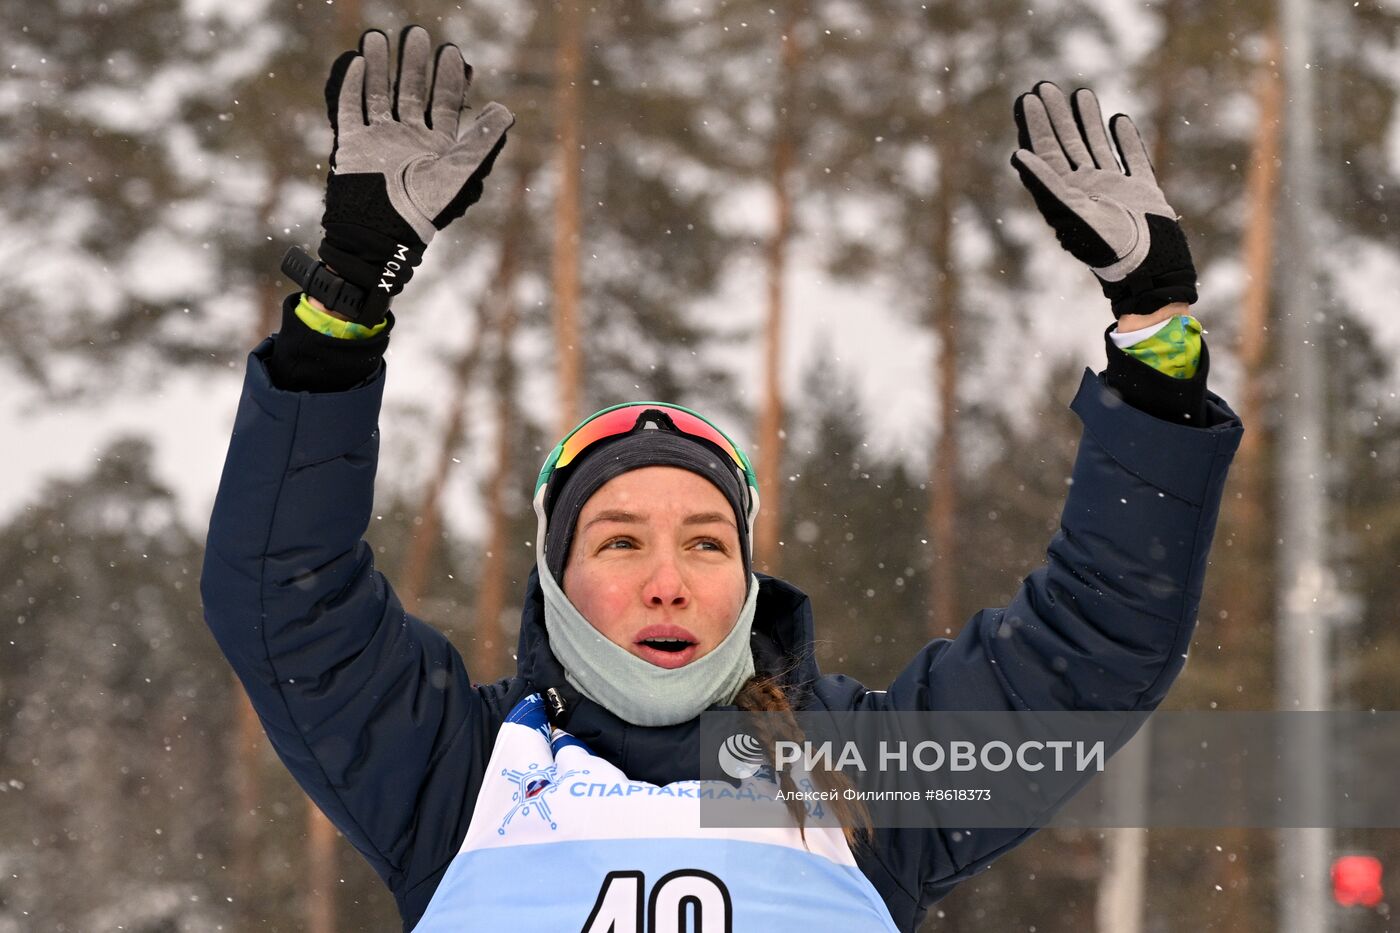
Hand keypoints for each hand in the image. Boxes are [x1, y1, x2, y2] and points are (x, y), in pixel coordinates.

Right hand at [316, 25, 515, 323]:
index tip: (451, 50)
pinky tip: (358, 61)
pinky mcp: (352, 145)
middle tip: (416, 34)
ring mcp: (379, 140)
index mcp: (436, 145)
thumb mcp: (459, 172)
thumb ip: (482, 141)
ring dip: (380, 66)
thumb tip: (506, 110)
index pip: (444, 103)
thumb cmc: (424, 206)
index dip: (449, 77)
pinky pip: (351, 108)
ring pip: (379, 93)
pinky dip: (353, 86)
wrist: (381, 230)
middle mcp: (408, 139)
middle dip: (414, 64)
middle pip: (412, 91)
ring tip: (379, 36)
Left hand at [1010, 81, 1196, 318]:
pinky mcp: (1140, 189)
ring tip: (1081, 94)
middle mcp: (1085, 189)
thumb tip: (1017, 155)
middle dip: (1056, 116)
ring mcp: (1113, 188)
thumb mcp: (1070, 212)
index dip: (1036, 126)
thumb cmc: (1104, 244)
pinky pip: (1132, 159)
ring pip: (1096, 146)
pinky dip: (1125, 140)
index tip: (1029, 98)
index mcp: (1065, 194)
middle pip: (1067, 144)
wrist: (1146, 264)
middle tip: (1046, 86)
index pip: (1045, 153)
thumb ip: (1046, 183)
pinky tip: (1118, 120)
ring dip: (1088, 121)